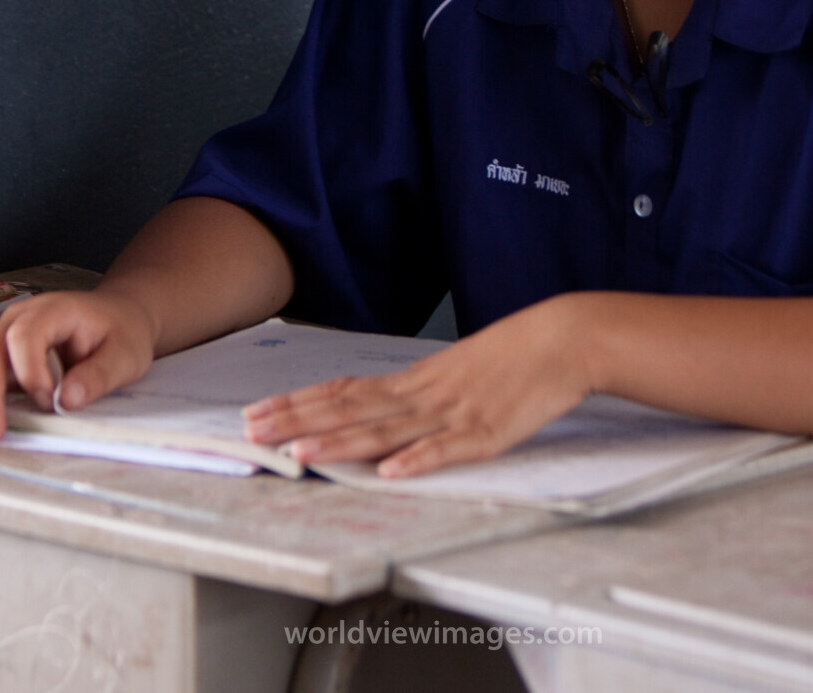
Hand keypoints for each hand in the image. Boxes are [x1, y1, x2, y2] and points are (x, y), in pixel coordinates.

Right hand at [0, 289, 157, 441]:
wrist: (117, 317)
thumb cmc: (121, 333)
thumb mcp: (125, 354)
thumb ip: (98, 375)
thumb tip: (65, 401)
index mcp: (54, 310)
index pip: (25, 335)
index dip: (29, 371)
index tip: (47, 401)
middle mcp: (20, 318)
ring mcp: (4, 334)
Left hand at [243, 295, 591, 477]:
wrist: (560, 339)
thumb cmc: (511, 354)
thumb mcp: (454, 369)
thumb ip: (418, 391)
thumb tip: (380, 406)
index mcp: (415, 379)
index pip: (344, 391)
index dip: (299, 403)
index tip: (259, 410)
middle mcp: (423, 394)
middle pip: (351, 410)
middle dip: (298, 422)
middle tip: (253, 432)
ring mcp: (452, 413)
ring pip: (386, 431)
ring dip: (341, 444)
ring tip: (301, 454)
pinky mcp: (486, 432)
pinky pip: (447, 449)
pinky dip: (418, 461)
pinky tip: (391, 473)